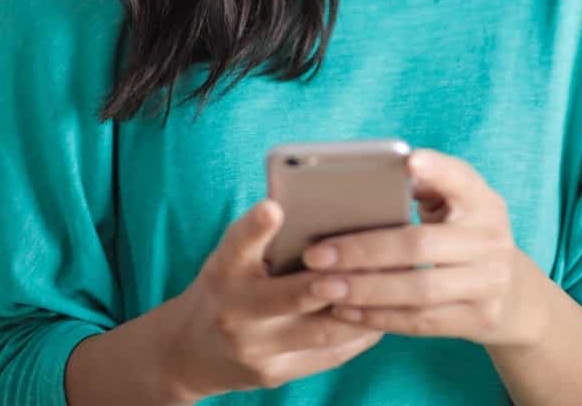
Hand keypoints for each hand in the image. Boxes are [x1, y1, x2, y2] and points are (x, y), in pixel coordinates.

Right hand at [159, 198, 384, 397]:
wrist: (188, 351)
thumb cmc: (225, 287)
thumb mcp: (230, 257)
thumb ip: (264, 239)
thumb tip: (326, 211)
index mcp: (224, 270)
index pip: (237, 244)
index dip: (255, 226)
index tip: (274, 207)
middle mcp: (236, 311)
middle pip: (290, 296)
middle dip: (330, 283)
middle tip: (369, 265)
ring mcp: (256, 349)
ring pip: (321, 331)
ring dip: (360, 311)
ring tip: (392, 288)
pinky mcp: (275, 374)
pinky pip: (328, 355)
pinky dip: (358, 335)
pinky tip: (380, 316)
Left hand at [299, 147, 547, 347]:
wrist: (513, 292)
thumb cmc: (461, 234)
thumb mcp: (454, 204)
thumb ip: (419, 187)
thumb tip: (362, 180)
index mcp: (482, 200)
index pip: (460, 178)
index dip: (436, 170)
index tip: (407, 161)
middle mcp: (491, 239)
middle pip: (421, 245)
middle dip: (363, 250)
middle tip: (316, 255)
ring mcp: (490, 283)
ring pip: (419, 290)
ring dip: (364, 290)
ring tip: (322, 287)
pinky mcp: (480, 318)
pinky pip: (422, 322)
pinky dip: (380, 317)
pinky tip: (346, 310)